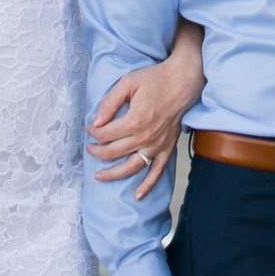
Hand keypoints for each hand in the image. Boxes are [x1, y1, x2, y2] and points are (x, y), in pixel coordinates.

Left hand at [89, 52, 201, 200]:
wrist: (184, 80)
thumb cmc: (157, 79)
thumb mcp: (128, 82)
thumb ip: (109, 102)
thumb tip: (96, 121)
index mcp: (134, 120)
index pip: (105, 135)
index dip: (93, 132)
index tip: (90, 128)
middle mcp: (145, 137)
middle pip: (113, 153)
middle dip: (96, 152)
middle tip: (90, 148)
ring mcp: (157, 145)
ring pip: (131, 167)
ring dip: (112, 174)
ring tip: (99, 176)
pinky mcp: (167, 147)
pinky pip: (157, 171)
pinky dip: (147, 185)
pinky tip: (137, 196)